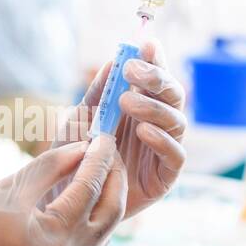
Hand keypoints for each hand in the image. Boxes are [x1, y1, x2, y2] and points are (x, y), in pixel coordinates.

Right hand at [0, 138, 125, 245]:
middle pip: (111, 211)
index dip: (98, 158)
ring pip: (107, 228)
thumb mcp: (9, 190)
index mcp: (52, 241)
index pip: (89, 189)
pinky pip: (94, 241)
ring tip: (100, 165)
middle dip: (114, 176)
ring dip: (108, 194)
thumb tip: (82, 147)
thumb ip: (50, 166)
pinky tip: (89, 191)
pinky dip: (95, 213)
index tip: (103, 134)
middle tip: (108, 147)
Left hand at [56, 40, 185, 218]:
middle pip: (172, 95)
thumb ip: (96, 95)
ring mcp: (164, 150)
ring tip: (128, 103)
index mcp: (140, 105)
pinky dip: (162, 141)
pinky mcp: (166, 177)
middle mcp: (157, 124)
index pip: (155, 77)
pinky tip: (143, 131)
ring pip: (177, 122)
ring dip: (154, 108)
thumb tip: (111, 63)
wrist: (68, 203)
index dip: (155, 59)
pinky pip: (176, 156)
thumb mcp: (79, 122)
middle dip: (156, 78)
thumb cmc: (74, 158)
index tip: (146, 43)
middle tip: (132, 71)